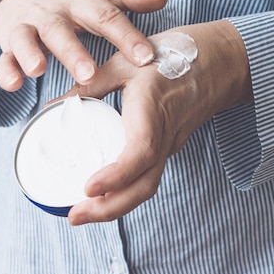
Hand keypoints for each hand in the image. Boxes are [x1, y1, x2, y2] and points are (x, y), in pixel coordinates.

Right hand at [0, 0, 167, 90]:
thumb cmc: (68, 0)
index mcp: (78, 0)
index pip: (105, 16)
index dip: (126, 36)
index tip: (146, 58)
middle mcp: (51, 13)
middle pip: (61, 30)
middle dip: (74, 52)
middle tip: (89, 75)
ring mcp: (27, 27)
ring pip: (26, 39)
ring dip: (31, 54)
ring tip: (39, 70)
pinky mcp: (8, 44)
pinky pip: (3, 57)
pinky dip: (5, 70)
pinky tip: (13, 84)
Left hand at [60, 20, 252, 224]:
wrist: (219, 63)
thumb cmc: (172, 57)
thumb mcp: (125, 62)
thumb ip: (90, 84)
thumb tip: (54, 105)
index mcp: (153, 111)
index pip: (140, 153)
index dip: (116, 175)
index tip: (88, 188)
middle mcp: (164, 136)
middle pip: (143, 186)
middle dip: (109, 208)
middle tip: (74, 216)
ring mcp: (169, 145)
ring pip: (146, 186)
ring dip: (116, 206)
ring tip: (82, 212)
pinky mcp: (168, 147)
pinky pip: (148, 177)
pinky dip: (125, 192)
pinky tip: (103, 193)